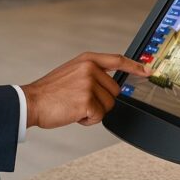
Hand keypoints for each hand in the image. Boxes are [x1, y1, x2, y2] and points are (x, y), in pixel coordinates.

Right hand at [20, 52, 150, 128]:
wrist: (32, 102)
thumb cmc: (50, 91)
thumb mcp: (72, 72)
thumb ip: (91, 72)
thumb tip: (110, 83)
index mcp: (87, 60)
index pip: (118, 60)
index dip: (135, 66)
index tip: (147, 70)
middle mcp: (90, 69)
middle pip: (115, 90)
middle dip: (101, 100)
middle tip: (80, 100)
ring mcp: (89, 84)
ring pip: (109, 105)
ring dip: (94, 111)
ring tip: (74, 105)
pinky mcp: (87, 101)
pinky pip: (99, 116)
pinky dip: (87, 119)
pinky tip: (73, 113)